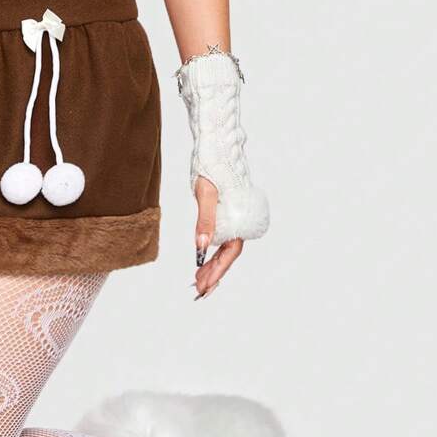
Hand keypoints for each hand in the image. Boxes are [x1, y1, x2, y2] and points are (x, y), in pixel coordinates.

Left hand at [192, 176, 243, 299]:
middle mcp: (239, 221)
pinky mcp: (225, 213)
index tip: (205, 286)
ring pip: (224, 249)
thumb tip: (200, 246)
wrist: (215, 147)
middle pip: (227, 255)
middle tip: (199, 290)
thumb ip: (205, 221)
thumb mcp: (206, 195)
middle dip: (213, 274)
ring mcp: (232, 218)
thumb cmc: (212, 166)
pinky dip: (211, 252)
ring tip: (198, 281)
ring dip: (212, 266)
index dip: (218, 271)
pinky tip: (203, 262)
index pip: (230, 253)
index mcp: (239, 218)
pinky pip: (221, 238)